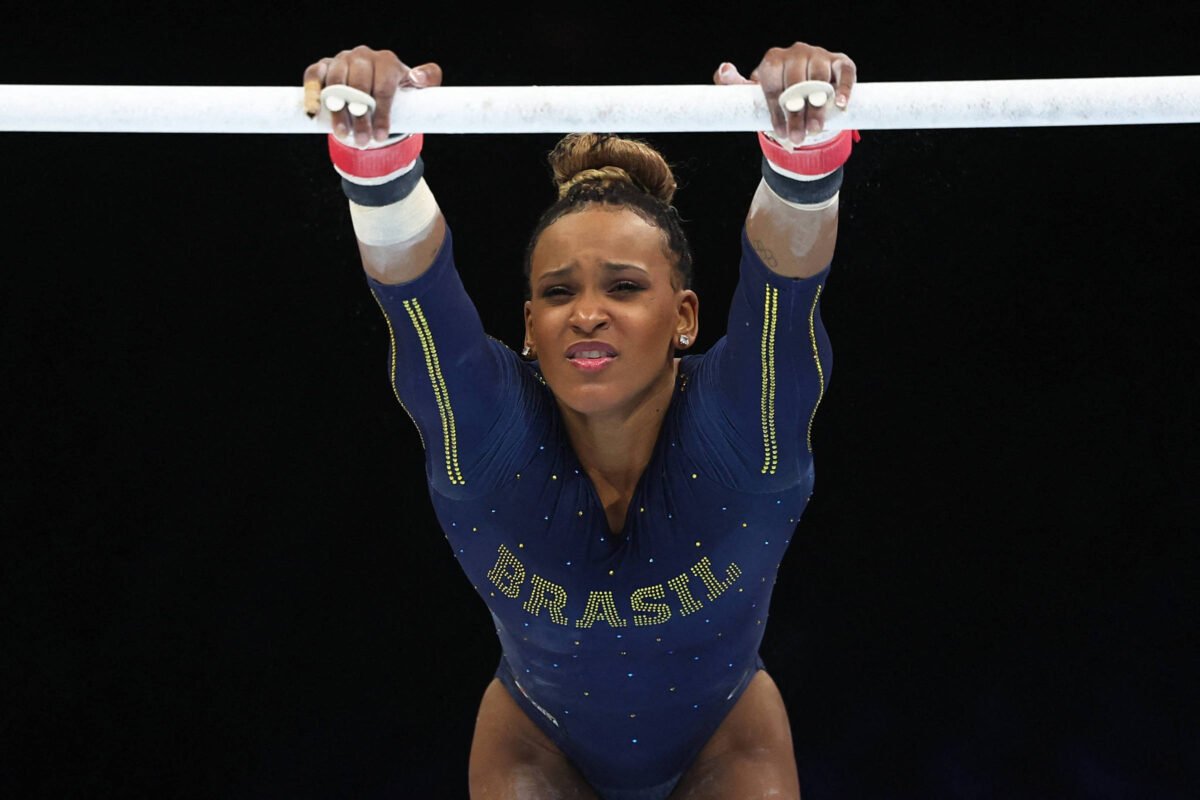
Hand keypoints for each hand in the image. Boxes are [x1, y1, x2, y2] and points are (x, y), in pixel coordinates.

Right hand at [302, 45, 442, 145]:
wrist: (375, 90)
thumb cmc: (398, 92)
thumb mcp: (418, 88)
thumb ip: (427, 79)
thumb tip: (415, 77)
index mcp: (386, 61)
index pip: (384, 86)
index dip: (382, 112)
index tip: (381, 136)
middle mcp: (363, 56)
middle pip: (359, 86)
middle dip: (360, 116)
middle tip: (363, 141)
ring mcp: (341, 60)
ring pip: (336, 83)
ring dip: (338, 111)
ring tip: (343, 134)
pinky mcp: (323, 67)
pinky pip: (313, 75)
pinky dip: (311, 92)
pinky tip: (312, 112)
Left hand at [714, 42, 856, 142]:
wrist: (804, 93)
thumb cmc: (777, 95)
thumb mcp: (754, 93)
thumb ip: (734, 86)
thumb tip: (723, 69)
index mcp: (774, 60)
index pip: (773, 84)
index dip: (776, 110)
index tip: (779, 131)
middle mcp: (797, 53)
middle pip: (796, 83)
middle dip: (796, 113)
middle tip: (797, 137)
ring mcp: (819, 55)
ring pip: (819, 80)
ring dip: (818, 107)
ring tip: (815, 129)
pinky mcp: (840, 62)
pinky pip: (845, 73)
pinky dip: (844, 89)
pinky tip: (841, 105)